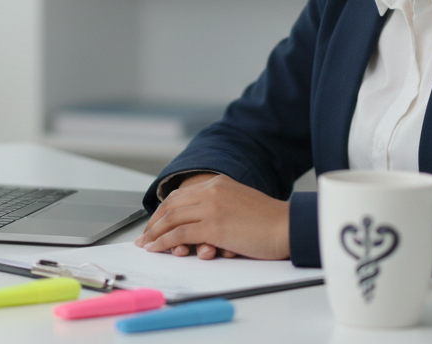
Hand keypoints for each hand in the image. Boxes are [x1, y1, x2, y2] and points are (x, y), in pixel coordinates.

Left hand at [134, 174, 289, 260]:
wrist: (288, 226)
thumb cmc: (269, 221)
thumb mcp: (239, 204)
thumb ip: (218, 207)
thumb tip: (199, 225)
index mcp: (218, 183)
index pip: (180, 195)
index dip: (163, 211)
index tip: (154, 223)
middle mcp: (212, 190)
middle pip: (171, 206)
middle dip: (154, 223)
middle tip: (143, 236)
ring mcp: (212, 207)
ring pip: (171, 219)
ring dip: (154, 233)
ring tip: (145, 245)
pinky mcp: (214, 226)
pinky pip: (180, 234)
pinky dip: (164, 242)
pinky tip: (157, 248)